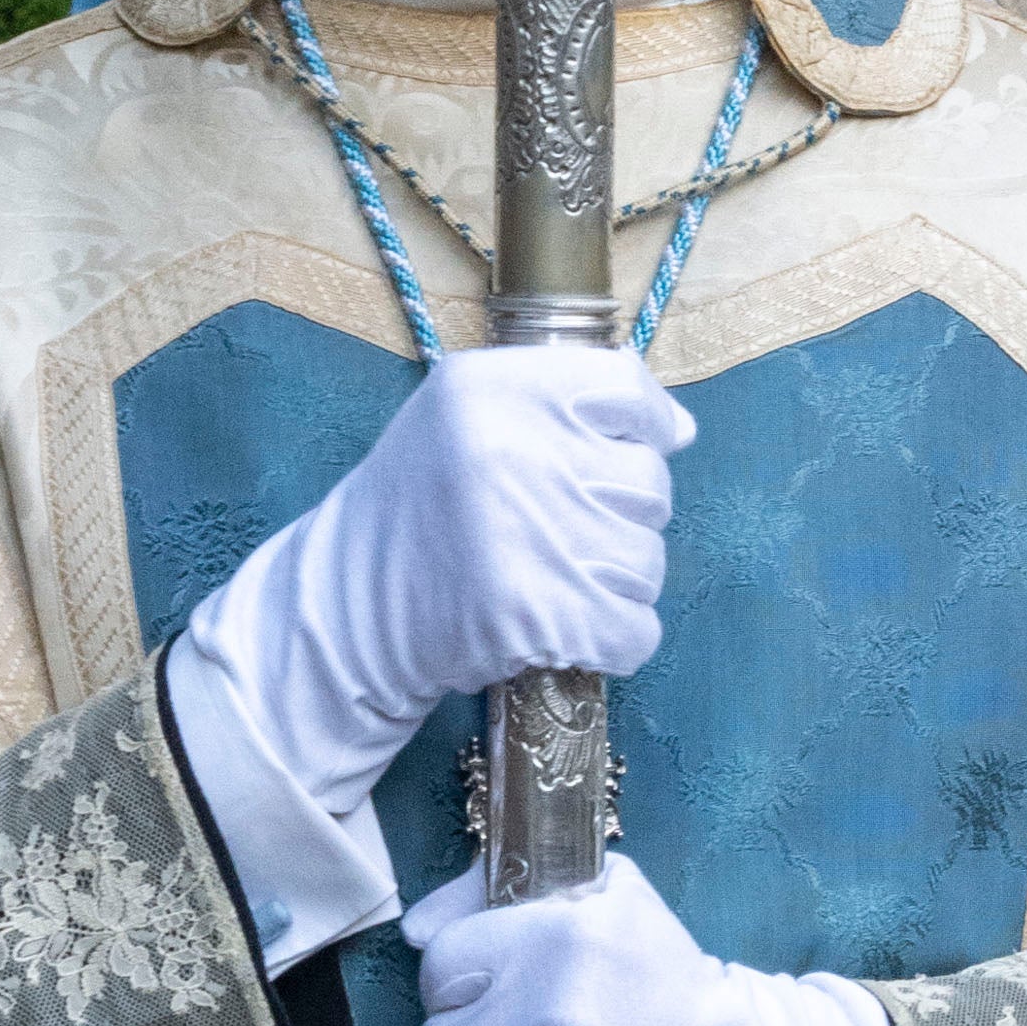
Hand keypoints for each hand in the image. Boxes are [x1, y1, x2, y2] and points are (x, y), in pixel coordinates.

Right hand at [207, 346, 696, 812]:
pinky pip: (636, 629)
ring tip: (545, 578)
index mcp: (492, 387)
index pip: (624, 386)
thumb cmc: (420, 508)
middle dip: (617, 517)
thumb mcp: (465, 415)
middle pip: (648, 483)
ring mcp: (529, 536)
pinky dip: (610, 639)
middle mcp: (513, 451)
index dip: (640, 427)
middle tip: (553, 531)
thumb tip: (678, 429)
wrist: (348, 610)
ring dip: (611, 582)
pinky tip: (557, 625)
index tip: (613, 454)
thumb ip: (566, 402)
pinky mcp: (538, 617)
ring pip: (647, 562)